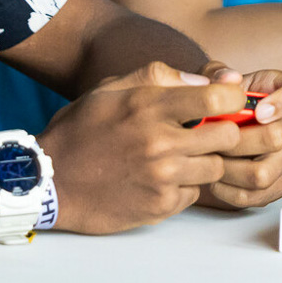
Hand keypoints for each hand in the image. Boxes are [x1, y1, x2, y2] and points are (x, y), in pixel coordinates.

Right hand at [40, 61, 246, 234]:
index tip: (228, 102)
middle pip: (229, 136)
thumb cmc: (81, 130)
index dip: (233, 98)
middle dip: (223, 131)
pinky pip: (195, 194)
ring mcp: (162, 178)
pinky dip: (184, 186)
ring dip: (204, 161)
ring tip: (178, 156)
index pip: (218, 98)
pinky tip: (160, 178)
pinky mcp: (160, 206)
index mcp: (149, 106)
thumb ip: (161, 76)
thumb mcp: (111, 88)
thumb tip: (209, 79)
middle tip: (206, 131)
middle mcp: (160, 143)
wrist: (48, 181)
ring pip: (216, 167)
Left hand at [191, 67, 281, 209]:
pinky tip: (215, 176)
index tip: (259, 111)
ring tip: (209, 158)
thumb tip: (229, 78)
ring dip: (227, 169)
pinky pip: (255, 195)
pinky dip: (227, 189)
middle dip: (234, 142)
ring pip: (262, 173)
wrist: (211, 134)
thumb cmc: (218, 103)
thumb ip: (215, 74)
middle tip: (211, 139)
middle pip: (277, 137)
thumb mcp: (210, 80)